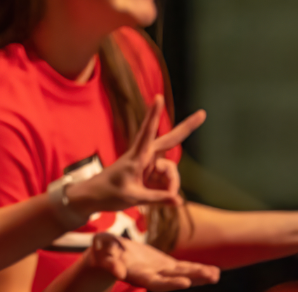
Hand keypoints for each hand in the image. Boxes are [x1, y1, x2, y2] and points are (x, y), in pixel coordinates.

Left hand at [66, 96, 202, 214]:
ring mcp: (149, 165)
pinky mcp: (151, 174)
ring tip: (166, 197)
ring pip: (171, 171)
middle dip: (186, 128)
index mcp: (137, 156)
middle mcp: (145, 156)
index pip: (147, 132)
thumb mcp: (133, 198)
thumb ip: (157, 198)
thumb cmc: (108, 193)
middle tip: (203, 113)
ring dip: (171, 184)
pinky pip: (167, 181)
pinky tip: (162, 198)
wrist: (94, 198)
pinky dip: (167, 190)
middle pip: (170, 141)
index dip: (154, 115)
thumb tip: (179, 200)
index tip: (158, 97)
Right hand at [84, 233, 218, 290]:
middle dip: (193, 278)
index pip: (156, 282)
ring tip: (216, 275)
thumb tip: (118, 273)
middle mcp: (152, 276)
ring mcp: (160, 271)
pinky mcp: (165, 265)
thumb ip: (110, 262)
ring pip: (182, 274)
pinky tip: (214, 271)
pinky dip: (197, 269)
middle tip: (212, 276)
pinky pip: (183, 268)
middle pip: (174, 279)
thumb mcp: (103, 252)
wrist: (107, 254)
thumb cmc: (103, 252)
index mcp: (137, 275)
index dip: (170, 283)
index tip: (185, 283)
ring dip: (200, 275)